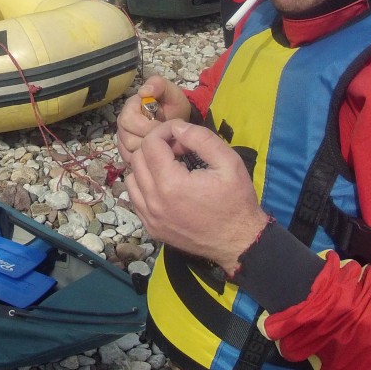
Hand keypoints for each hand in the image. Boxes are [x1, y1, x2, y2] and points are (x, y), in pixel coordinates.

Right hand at [116, 75, 191, 162]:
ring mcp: (123, 140)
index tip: (165, 128)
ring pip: (129, 153)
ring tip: (164, 148)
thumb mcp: (172, 93)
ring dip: (149, 154)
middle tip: (167, 141)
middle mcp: (123, 124)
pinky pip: (131, 163)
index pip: (128, 121)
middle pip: (128, 140)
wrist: (179, 123)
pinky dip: (146, 162)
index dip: (147, 128)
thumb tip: (143, 91)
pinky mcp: (128, 154)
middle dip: (149, 142)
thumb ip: (159, 85)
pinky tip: (158, 157)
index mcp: (130, 108)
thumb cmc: (174, 107)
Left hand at [125, 120, 268, 273]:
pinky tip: (165, 186)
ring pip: (131, 178)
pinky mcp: (151, 228)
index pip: (150, 143)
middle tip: (178, 149)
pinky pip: (136, 199)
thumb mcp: (229, 162)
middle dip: (155, 146)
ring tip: (170, 166)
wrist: (239, 242)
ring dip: (147, 166)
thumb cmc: (236, 202)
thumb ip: (201, 139)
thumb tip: (177, 127)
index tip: (180, 134)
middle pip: (137, 158)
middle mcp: (153, 201)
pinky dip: (145, 186)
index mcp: (171, 184)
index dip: (163, 131)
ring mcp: (150, 217)